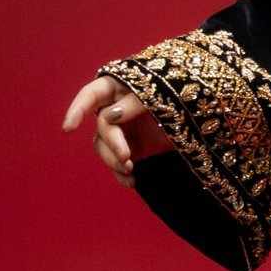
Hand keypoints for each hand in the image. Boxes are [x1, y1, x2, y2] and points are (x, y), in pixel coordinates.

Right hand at [60, 75, 175, 185]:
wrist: (200, 117)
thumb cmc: (179, 95)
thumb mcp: (160, 94)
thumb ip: (135, 102)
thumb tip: (109, 115)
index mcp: (116, 87)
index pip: (91, 95)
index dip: (78, 110)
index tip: (69, 129)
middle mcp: (113, 108)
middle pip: (102, 127)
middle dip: (113, 144)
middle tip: (127, 158)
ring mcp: (121, 129)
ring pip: (104, 147)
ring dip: (115, 161)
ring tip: (131, 171)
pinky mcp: (130, 148)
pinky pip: (117, 162)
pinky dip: (122, 175)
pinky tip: (132, 183)